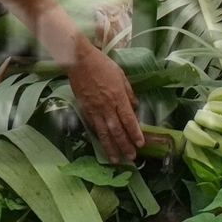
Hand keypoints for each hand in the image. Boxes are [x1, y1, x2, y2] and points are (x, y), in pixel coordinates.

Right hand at [61, 34, 143, 162]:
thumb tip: (135, 106)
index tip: (140, 144)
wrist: (80, 61)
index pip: (129, 120)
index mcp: (118, 97)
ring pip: (104, 133)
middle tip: (131, 157)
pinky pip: (93, 127)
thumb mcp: (121, 75)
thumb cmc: (103, 65)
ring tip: (116, 159)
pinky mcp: (84, 110)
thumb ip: (129, 92)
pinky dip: (99, 137)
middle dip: (125, 145)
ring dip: (111, 148)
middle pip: (117, 130)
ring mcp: (94, 110)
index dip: (135, 133)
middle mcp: (107, 107)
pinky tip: (103, 145)